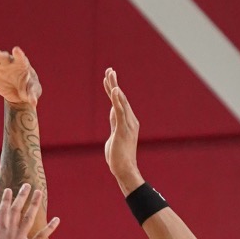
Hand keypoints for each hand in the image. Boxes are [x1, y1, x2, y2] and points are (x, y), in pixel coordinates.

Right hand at [0, 43, 41, 107]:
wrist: (18, 91)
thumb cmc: (29, 89)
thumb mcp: (33, 92)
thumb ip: (32, 95)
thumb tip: (34, 102)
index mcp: (21, 64)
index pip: (20, 58)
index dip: (18, 54)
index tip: (16, 50)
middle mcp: (9, 61)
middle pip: (4, 57)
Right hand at [0, 183, 58, 238]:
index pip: (3, 211)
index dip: (7, 200)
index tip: (9, 189)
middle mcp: (9, 233)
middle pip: (17, 210)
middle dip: (22, 196)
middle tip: (27, 185)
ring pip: (28, 218)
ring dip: (34, 205)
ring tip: (39, 193)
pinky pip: (41, 237)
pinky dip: (49, 228)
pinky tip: (57, 220)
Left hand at [103, 68, 142, 190]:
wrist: (124, 169)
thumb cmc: (119, 155)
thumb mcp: (115, 134)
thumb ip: (115, 122)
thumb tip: (113, 111)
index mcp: (127, 121)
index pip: (119, 101)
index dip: (113, 88)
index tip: (109, 76)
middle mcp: (130, 120)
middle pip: (120, 97)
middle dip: (114, 83)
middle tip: (109, 70)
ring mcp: (127, 124)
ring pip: (120, 101)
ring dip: (115, 87)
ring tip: (110, 74)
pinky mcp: (123, 129)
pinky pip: (120, 111)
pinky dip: (117, 100)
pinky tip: (114, 90)